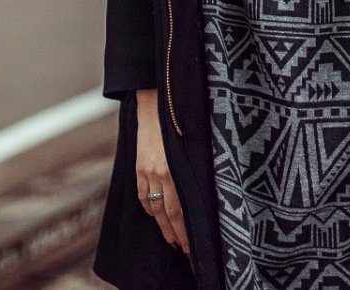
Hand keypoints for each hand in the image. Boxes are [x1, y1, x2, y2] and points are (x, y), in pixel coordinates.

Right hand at [135, 89, 189, 255]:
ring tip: (172, 239)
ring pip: (154, 207)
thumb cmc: (181, 117)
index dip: (184, 231)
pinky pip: (142, 193)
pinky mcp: (139, 166)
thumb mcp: (194, 141)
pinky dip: (149, 207)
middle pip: (167, 213)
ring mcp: (146, 170)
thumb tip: (210, 188)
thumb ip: (198, 166)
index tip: (192, 246)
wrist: (155, 99)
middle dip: (176, 234)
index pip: (179, 211)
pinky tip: (155, 216)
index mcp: (173, 168)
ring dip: (163, 226)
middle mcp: (158, 172)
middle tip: (185, 250)